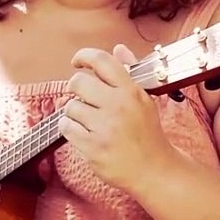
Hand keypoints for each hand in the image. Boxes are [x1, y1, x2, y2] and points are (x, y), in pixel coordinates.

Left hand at [59, 44, 178, 194]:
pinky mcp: (93, 147)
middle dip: (76, 89)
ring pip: (70, 106)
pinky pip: (66, 127)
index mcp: (131, 91)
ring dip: (74, 113)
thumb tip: (118, 49)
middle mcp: (118, 106)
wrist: (154, 170)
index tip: (77, 62)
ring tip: (88, 121)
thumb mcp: (144, 100)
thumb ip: (129, 72)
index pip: (102, 61)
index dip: (84, 56)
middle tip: (83, 98)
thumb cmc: (148, 134)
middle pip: (78, 82)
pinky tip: (82, 133)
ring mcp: (105, 127)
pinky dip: (69, 129)